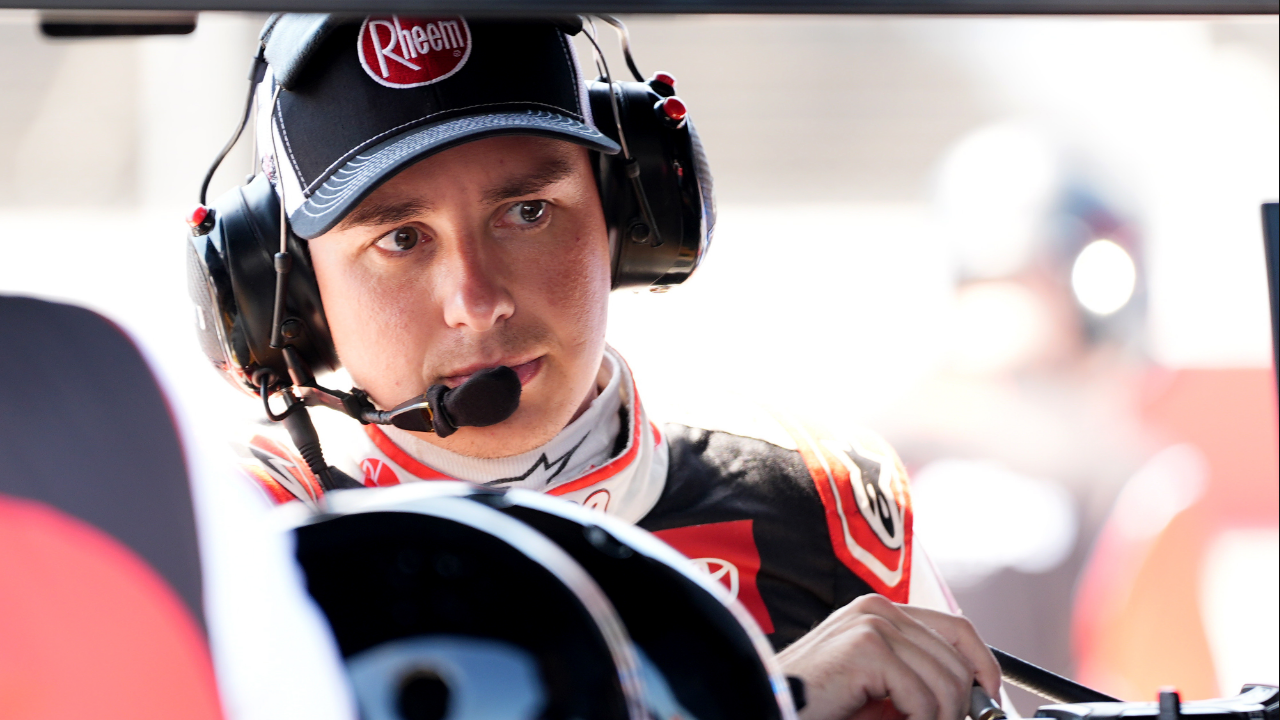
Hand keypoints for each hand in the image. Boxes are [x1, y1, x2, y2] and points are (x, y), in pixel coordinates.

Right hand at [776, 594, 1000, 719]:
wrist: (766, 706)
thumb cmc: (817, 704)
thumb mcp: (880, 691)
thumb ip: (919, 683)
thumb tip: (980, 700)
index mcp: (880, 613)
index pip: (957, 628)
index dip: (983, 666)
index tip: (988, 702)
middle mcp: (878, 609)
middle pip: (956, 661)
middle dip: (957, 708)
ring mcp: (872, 623)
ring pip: (946, 683)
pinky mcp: (866, 646)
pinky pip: (923, 699)